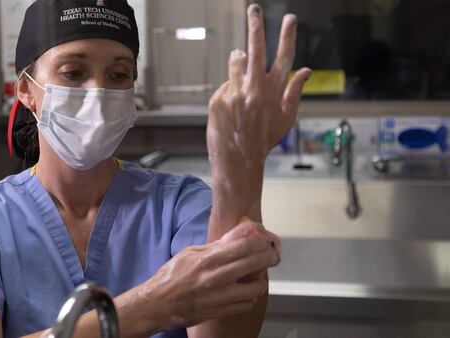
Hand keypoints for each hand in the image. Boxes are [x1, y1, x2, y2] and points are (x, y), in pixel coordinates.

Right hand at [138, 219, 280, 329]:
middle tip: (272, 255)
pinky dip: (252, 296)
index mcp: (208, 260)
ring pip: (255, 288)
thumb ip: (215, 246)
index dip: (260, 242)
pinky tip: (249, 291)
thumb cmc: (170, 277)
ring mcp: (220, 297)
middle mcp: (216, 278)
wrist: (158, 304)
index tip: (265, 241)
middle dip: (267, 257)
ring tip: (260, 274)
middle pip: (254, 264)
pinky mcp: (221, 311)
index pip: (244, 247)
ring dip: (262, 279)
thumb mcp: (189, 253)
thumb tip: (236, 235)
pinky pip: (246, 304)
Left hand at [207, 5, 310, 163]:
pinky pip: (225, 86)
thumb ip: (295, 91)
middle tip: (254, 9)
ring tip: (242, 83)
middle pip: (255, 49)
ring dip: (239, 64)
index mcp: (274, 93)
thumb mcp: (286, 119)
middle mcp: (254, 90)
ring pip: (236, 63)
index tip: (289, 19)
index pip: (284, 57)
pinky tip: (231, 111)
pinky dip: (229, 93)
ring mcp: (234, 94)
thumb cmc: (263, 141)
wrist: (238, 162)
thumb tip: (306, 70)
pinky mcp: (218, 100)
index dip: (287, 36)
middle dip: (255, 26)